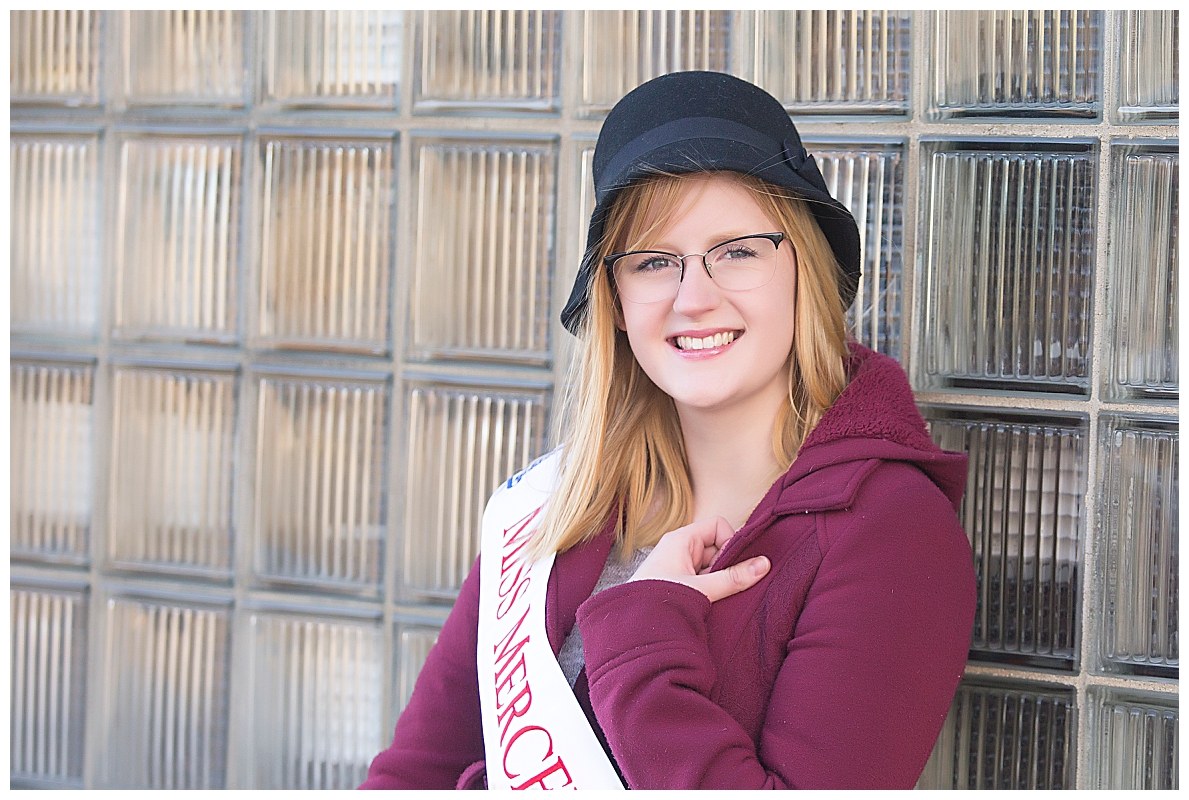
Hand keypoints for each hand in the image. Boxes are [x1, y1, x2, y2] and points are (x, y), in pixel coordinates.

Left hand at [629, 516, 769, 601]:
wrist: (631, 632)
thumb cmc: (657, 603)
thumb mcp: (700, 589)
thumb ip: (733, 578)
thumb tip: (764, 564)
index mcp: (680, 540)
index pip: (717, 526)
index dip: (730, 542)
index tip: (732, 566)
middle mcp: (679, 549)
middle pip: (717, 546)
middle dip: (727, 566)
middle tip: (725, 586)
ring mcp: (679, 566)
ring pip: (712, 566)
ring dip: (719, 581)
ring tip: (714, 598)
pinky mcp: (679, 583)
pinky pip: (704, 579)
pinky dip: (712, 590)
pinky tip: (710, 605)